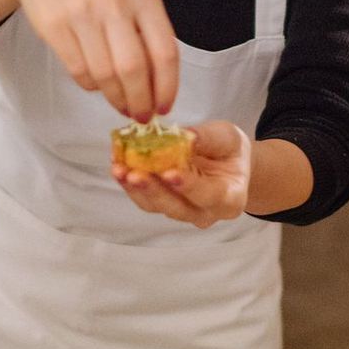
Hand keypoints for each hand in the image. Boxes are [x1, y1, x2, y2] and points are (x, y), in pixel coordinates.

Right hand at [0, 0, 178, 120]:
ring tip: (120, 103)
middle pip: (134, 69)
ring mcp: (82, 12)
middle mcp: (114, 0)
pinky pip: (79, 71)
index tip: (163, 106)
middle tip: (140, 115)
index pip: (164, 51)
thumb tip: (159, 83)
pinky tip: (94, 83)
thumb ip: (146, 30)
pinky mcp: (55, 25)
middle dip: (140, 100)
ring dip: (115, 98)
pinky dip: (90, 85)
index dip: (167, 87)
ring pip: (105, 75)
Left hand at [112, 121, 248, 227]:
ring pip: (156, 206)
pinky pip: (144, 198)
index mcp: (230, 198)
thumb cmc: (230, 151)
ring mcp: (182, 213)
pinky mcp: (163, 205)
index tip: (169, 173)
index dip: (188, 186)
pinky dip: (129, 182)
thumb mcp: (228, 138)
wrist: (225, 162)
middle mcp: (205, 212)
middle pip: (176, 207)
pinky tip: (118, 164)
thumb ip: (209, 139)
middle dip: (152, 190)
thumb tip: (186, 136)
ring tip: (119, 168)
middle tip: (133, 173)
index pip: (208, 195)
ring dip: (134, 187)